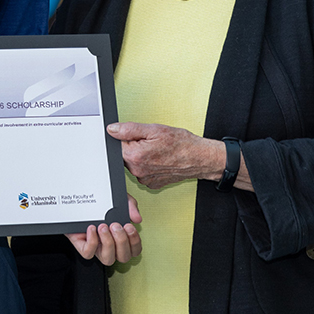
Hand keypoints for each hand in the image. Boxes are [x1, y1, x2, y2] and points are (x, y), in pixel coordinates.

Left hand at [66, 193, 141, 264]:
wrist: (80, 201)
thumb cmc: (101, 204)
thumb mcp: (118, 200)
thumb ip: (130, 206)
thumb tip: (137, 218)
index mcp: (122, 239)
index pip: (134, 251)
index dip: (134, 242)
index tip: (129, 226)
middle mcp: (111, 246)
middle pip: (123, 257)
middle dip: (122, 241)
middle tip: (115, 225)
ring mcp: (97, 248)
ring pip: (107, 259)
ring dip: (108, 243)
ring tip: (103, 226)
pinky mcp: (82, 246)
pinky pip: (88, 253)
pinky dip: (92, 242)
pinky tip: (92, 228)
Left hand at [108, 121, 223, 188]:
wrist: (201, 159)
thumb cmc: (182, 144)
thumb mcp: (154, 129)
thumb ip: (129, 129)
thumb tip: (112, 129)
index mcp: (135, 156)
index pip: (116, 145)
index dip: (124, 137)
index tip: (134, 136)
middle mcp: (138, 171)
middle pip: (123, 155)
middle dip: (132, 146)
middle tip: (149, 142)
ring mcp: (145, 179)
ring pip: (133, 164)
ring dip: (140, 156)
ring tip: (157, 150)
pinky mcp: (151, 184)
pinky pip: (142, 172)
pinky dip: (147, 165)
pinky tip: (159, 159)